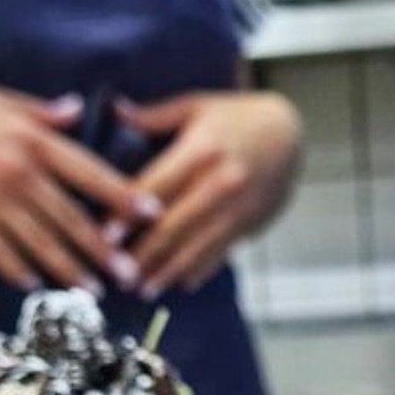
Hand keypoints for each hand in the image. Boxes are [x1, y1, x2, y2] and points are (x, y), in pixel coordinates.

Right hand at [0, 65, 151, 292]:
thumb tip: (77, 110)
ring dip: (69, 269)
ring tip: (93, 291)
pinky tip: (35, 286)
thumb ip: (38, 112)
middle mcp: (17, 171)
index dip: (122, 195)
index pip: (88, 172)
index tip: (151, 214)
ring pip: (40, 241)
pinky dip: (17, 270)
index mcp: (30, 139)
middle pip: (71, 217)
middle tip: (132, 274)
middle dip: (105, 249)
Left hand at [117, 91, 302, 296]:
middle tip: (118, 276)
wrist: (289, 133)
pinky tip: (181, 283)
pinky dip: (201, 269)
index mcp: (201, 150)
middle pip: (175, 225)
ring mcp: (238, 207)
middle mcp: (221, 182)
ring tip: (145, 289)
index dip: (128, 214)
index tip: (105, 237)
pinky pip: (222, 250)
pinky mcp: (250, 222)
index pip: (157, 187)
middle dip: (145, 255)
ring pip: (198, 245)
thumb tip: (116, 111)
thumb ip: (155, 115)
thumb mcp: (197, 105)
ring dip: (169, 271)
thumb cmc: (237, 117)